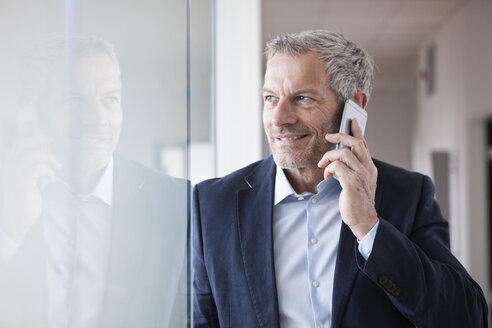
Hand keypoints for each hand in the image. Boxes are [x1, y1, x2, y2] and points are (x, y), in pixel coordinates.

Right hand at [0, 136, 60, 241]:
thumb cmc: (23, 205)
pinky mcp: (21, 184)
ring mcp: (12, 176)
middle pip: (21, 146)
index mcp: (8, 168)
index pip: (15, 146)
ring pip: (31, 156)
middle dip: (37, 139)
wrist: (14, 224)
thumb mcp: (29, 184)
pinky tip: (51, 181)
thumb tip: (44, 159)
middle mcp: (7, 169)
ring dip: (47, 159)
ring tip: (55, 168)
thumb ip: (33, 171)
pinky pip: (37, 168)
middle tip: (51, 139)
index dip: (25, 134)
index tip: (34, 127)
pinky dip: (48, 172)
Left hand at [317, 119, 377, 239]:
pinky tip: (327, 176)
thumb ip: (353, 168)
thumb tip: (341, 156)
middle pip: (356, 143)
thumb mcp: (358, 181)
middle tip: (329, 136)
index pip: (364, 144)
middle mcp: (367, 169)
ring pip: (344, 153)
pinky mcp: (352, 183)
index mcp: (370, 167)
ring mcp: (361, 175)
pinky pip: (337, 167)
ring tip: (323, 165)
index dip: (358, 131)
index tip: (352, 121)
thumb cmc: (358, 201)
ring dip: (329, 157)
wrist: (363, 220)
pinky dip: (329, 169)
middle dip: (341, 136)